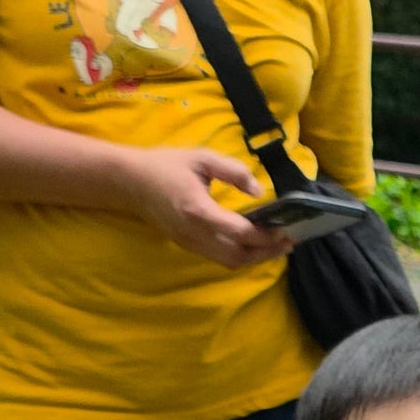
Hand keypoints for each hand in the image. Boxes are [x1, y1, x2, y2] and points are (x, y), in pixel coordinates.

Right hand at [120, 147, 291, 268]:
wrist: (130, 182)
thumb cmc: (166, 165)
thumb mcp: (202, 158)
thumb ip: (234, 171)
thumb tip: (260, 191)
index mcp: (199, 211)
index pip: (241, 233)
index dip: (267, 235)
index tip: (285, 227)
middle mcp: (195, 234)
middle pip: (239, 257)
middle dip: (268, 252)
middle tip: (289, 241)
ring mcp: (190, 243)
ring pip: (230, 262)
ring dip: (256, 258)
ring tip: (277, 246)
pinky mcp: (188, 246)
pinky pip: (220, 258)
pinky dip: (242, 255)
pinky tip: (254, 244)